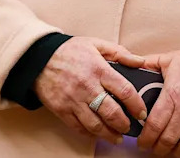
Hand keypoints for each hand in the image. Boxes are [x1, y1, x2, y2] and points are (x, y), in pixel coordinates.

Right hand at [33, 37, 147, 145]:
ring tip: (117, 137)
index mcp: (98, 69)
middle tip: (130, 127)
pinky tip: (98, 133)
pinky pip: (79, 127)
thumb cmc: (68, 50)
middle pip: (112, 113)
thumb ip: (119, 52)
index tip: (141, 113)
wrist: (37, 57)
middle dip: (125, 124)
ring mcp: (73, 100)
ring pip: (96, 125)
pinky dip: (91, 134)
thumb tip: (140, 61)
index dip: (137, 105)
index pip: (125, 91)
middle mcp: (87, 86)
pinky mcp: (61, 109)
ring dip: (110, 134)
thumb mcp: (95, 44)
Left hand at [138, 44, 179, 156]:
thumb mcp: (168, 59)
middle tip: (151, 149)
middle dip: (157, 148)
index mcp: (173, 94)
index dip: (146, 138)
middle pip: (168, 138)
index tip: (141, 143)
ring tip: (165, 152)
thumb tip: (129, 64)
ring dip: (173, 153)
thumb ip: (147, 63)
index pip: (155, 124)